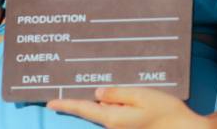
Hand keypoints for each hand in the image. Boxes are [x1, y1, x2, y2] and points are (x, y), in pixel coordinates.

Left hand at [47, 87, 215, 128]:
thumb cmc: (166, 111)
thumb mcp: (141, 95)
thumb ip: (116, 93)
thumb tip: (96, 94)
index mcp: (114, 117)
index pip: (84, 109)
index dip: (66, 104)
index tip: (49, 103)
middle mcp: (114, 126)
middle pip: (94, 109)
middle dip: (92, 99)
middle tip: (93, 90)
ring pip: (106, 111)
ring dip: (108, 101)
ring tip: (125, 94)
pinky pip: (116, 115)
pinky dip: (116, 106)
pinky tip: (128, 100)